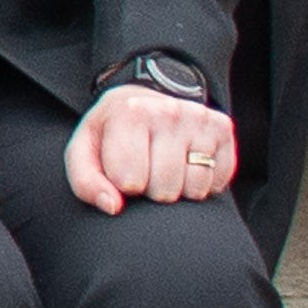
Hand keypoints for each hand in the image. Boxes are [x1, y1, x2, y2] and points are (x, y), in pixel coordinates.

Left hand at [66, 81, 233, 211]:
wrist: (140, 101)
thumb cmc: (110, 135)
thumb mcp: (84, 153)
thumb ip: (86, 183)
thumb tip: (112, 207)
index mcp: (129, 113)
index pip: (130, 183)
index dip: (124, 186)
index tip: (121, 170)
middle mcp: (168, 110)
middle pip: (165, 190)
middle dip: (152, 190)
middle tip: (146, 169)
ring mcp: (199, 117)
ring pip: (195, 188)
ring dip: (179, 189)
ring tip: (164, 168)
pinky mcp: (222, 127)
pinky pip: (219, 180)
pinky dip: (204, 183)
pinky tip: (187, 164)